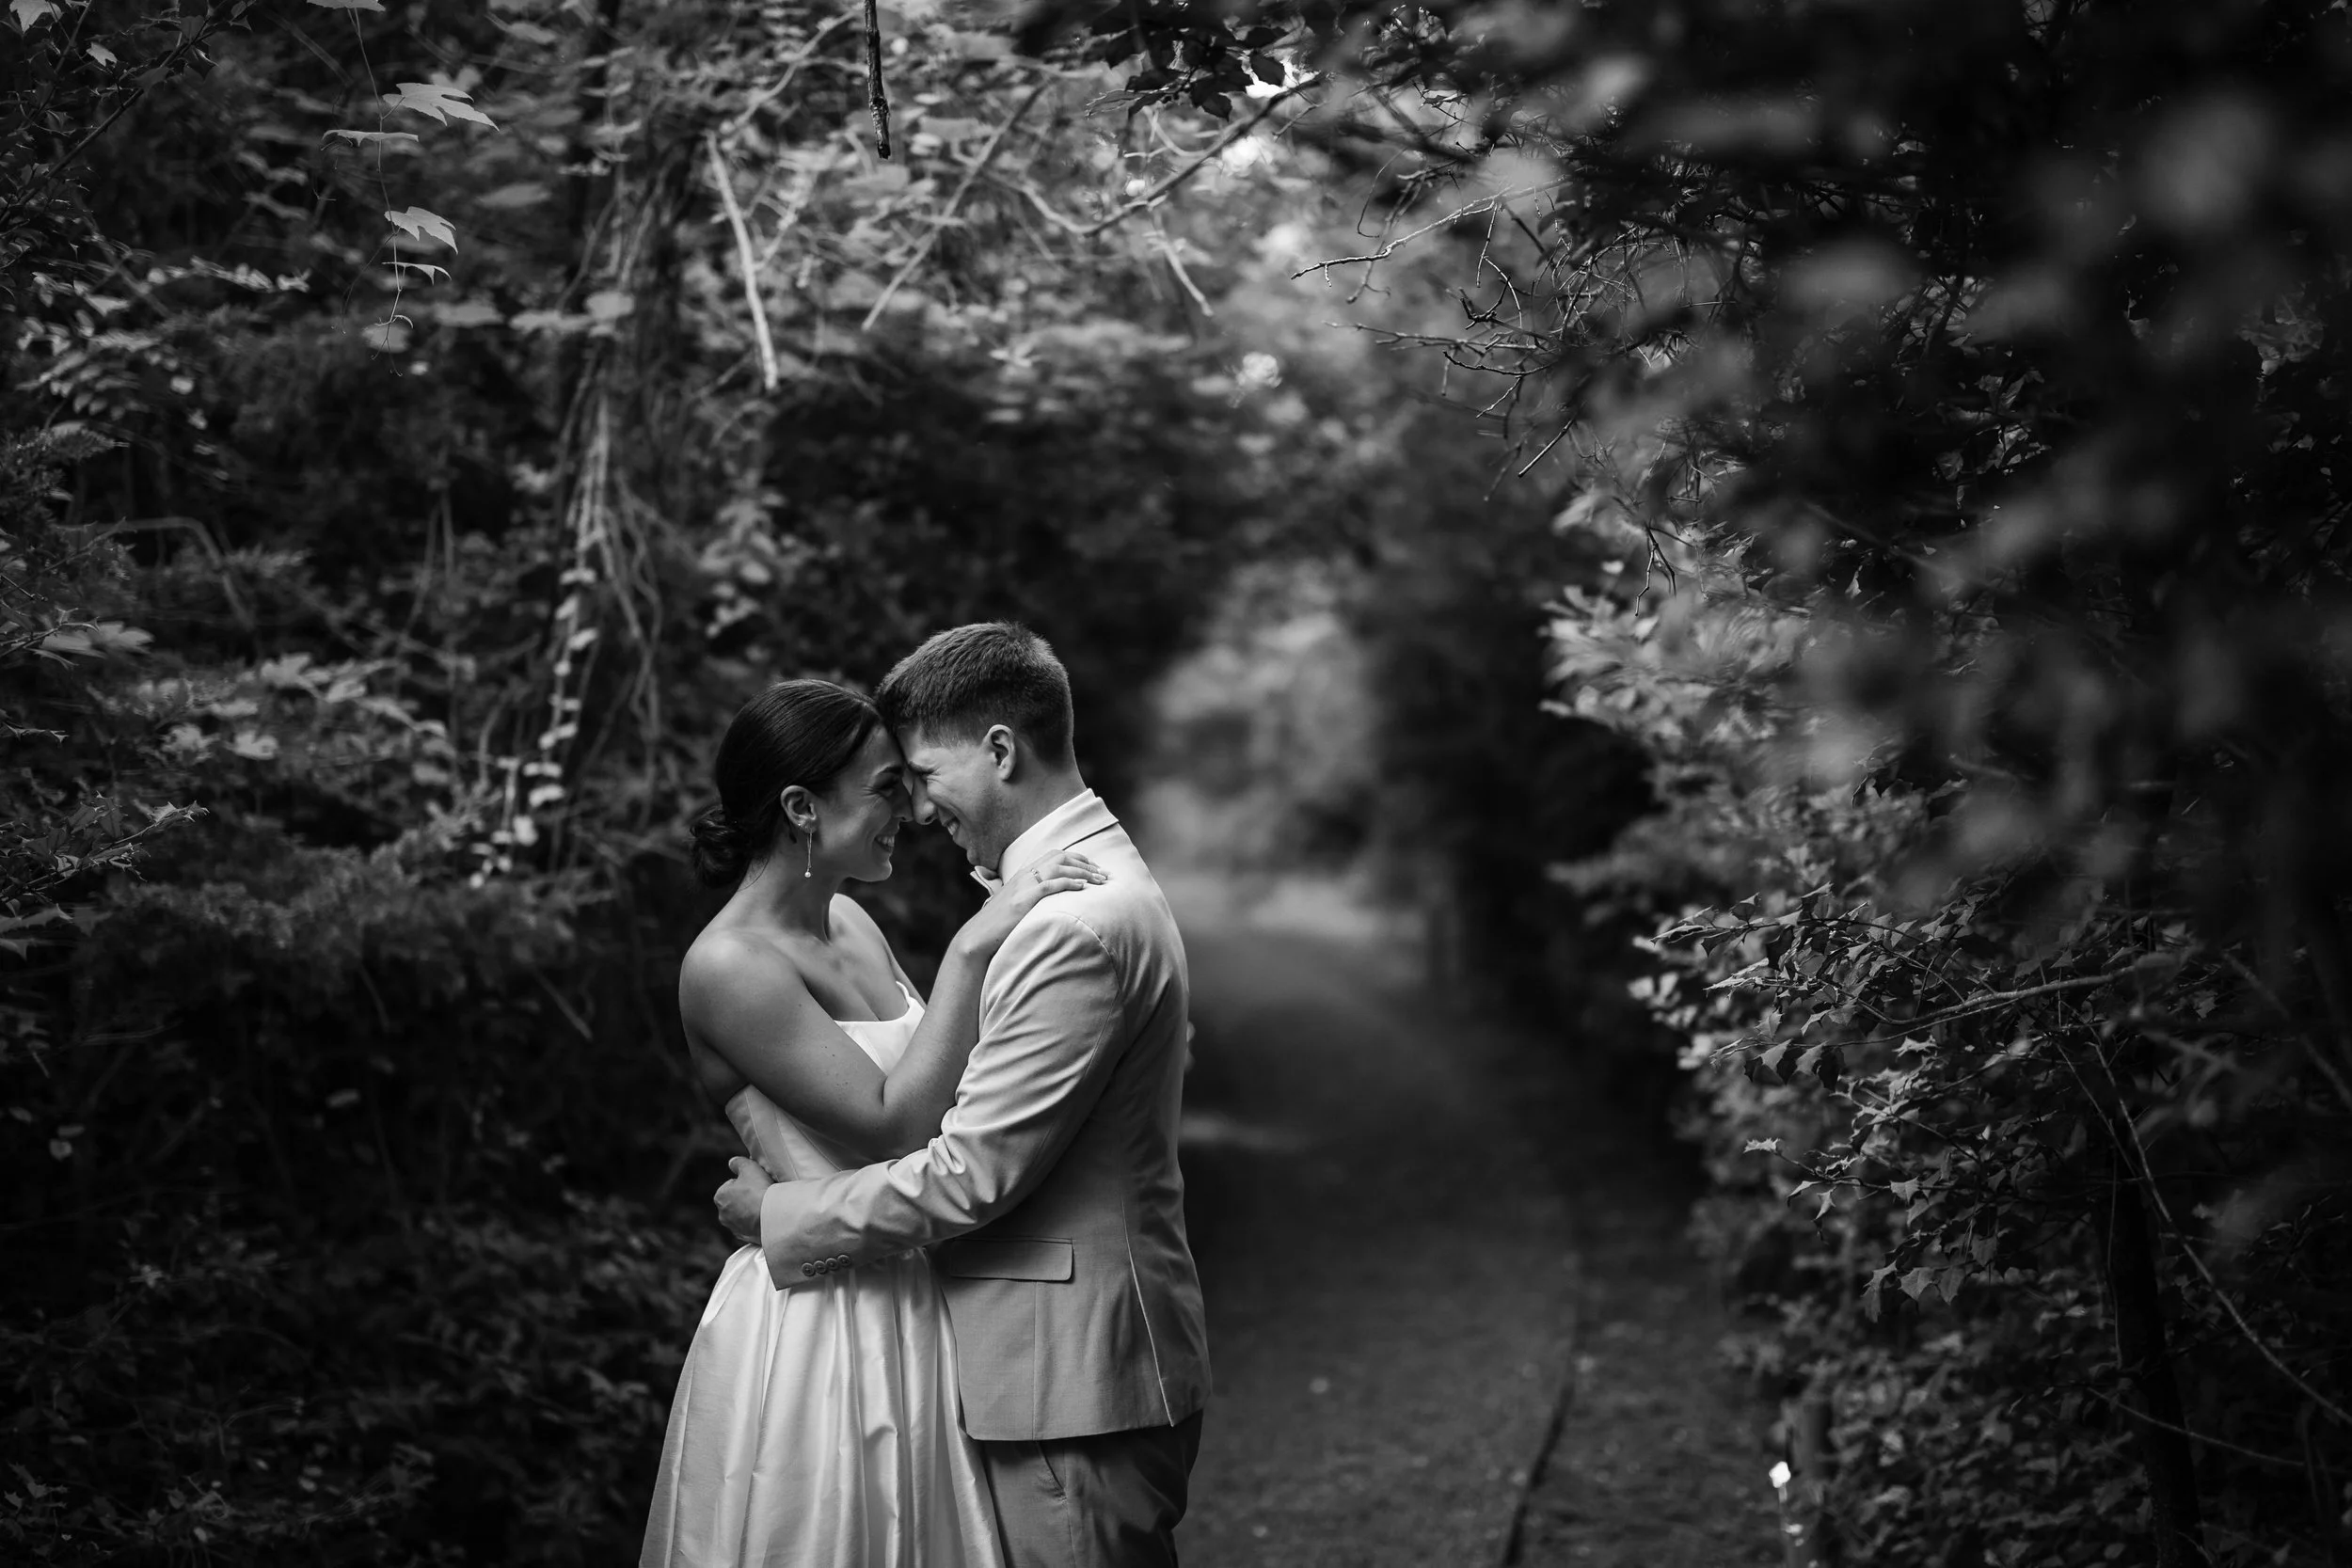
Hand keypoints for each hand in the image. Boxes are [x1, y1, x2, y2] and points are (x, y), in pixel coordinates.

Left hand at [714, 1155, 771, 1242]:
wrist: (770, 1216)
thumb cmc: (758, 1190)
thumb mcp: (749, 1167)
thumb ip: (738, 1163)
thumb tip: (732, 1162)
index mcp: (720, 1196)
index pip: (731, 1185)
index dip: (745, 1182)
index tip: (755, 1183)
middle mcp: (722, 1214)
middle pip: (736, 1201)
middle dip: (746, 1198)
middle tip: (761, 1193)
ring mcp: (733, 1228)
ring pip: (742, 1215)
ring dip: (750, 1211)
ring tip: (764, 1206)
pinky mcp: (744, 1238)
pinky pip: (750, 1227)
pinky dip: (756, 1223)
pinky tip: (765, 1217)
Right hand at [957, 851, 1105, 955]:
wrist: (978, 937)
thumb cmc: (999, 925)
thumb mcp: (1018, 904)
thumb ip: (1035, 896)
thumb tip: (1058, 899)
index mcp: (1024, 874)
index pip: (1055, 855)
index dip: (1078, 858)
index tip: (1095, 867)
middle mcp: (1024, 875)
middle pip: (1060, 857)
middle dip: (1086, 864)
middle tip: (1104, 874)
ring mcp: (1022, 886)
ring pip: (1057, 867)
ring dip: (1082, 872)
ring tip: (1099, 881)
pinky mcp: (1022, 900)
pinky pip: (1048, 885)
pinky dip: (1067, 882)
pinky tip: (1082, 886)